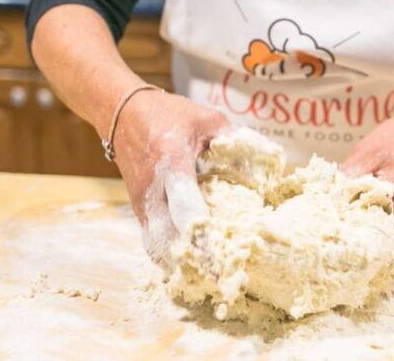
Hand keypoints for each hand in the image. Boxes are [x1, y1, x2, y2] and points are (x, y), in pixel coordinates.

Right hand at [111, 90, 229, 268]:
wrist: (122, 113)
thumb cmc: (172, 115)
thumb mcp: (209, 120)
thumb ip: (239, 144)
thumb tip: (270, 170)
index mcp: (170, 160)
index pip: (184, 203)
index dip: (201, 231)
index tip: (219, 255)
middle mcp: (151, 187)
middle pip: (165, 235)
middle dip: (192, 260)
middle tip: (221, 278)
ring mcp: (140, 202)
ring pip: (156, 245)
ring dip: (181, 263)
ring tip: (210, 279)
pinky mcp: (137, 210)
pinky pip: (152, 241)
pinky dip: (170, 256)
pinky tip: (192, 267)